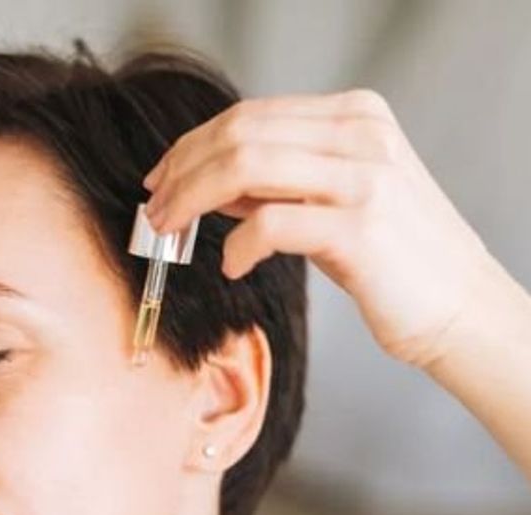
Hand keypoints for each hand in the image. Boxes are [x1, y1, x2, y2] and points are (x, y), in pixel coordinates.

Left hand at [142, 89, 507, 370]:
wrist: (455, 303)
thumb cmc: (389, 256)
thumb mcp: (330, 200)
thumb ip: (275, 182)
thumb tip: (205, 179)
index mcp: (354, 116)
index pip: (249, 115)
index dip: (190, 147)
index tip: (160, 181)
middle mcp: (361, 135)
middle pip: (239, 136)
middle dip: (182, 173)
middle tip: (154, 212)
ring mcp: (364, 177)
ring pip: (246, 167)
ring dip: (193, 201)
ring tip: (171, 234)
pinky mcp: (360, 227)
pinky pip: (269, 224)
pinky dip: (236, 245)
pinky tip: (232, 266)